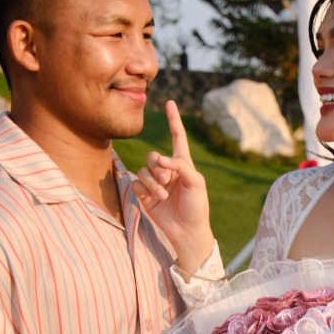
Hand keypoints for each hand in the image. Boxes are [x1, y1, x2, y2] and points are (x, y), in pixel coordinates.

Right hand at [131, 100, 214, 270]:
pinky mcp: (145, 195)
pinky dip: (144, 190)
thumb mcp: (196, 184)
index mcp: (183, 164)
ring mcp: (155, 183)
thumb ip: (181, 166)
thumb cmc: (197, 207)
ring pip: (144, 171)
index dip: (174, 120)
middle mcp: (168, 171)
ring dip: (153, 182)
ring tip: (163, 195)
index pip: (177, 137)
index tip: (170, 103)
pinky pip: (136, 184)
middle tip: (167, 179)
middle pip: (153, 156)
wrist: (187, 231)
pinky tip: (153, 199)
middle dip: (158, 167)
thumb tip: (161, 159)